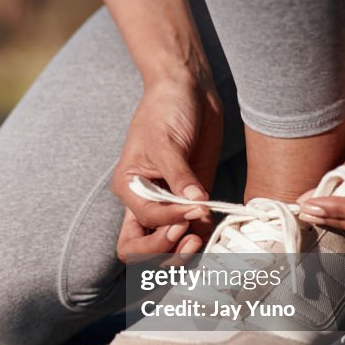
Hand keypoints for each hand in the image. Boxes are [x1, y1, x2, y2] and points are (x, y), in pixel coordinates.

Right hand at [111, 71, 222, 259]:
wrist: (188, 90)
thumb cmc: (166, 109)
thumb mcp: (166, 141)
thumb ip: (179, 176)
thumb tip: (197, 205)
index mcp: (130, 188)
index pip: (145, 221)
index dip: (168, 221)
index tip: (192, 208)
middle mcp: (145, 202)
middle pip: (142, 248)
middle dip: (164, 251)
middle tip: (191, 237)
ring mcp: (170, 204)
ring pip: (166, 248)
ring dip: (181, 254)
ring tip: (200, 242)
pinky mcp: (194, 201)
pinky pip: (194, 233)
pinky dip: (202, 241)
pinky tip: (214, 234)